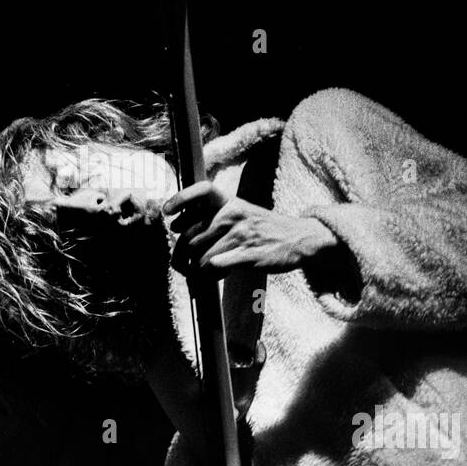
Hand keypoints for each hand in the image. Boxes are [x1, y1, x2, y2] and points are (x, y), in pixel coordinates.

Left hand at [163, 183, 336, 277]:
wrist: (300, 238)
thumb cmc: (263, 228)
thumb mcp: (240, 212)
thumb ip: (212, 216)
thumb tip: (177, 229)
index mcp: (229, 201)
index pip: (201, 189)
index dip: (181, 198)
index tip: (166, 213)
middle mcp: (233, 214)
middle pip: (191, 236)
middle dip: (182, 256)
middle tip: (184, 266)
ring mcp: (241, 234)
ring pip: (201, 256)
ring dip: (198, 270)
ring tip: (206, 272)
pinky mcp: (248, 255)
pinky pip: (215, 267)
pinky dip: (210, 275)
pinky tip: (219, 275)